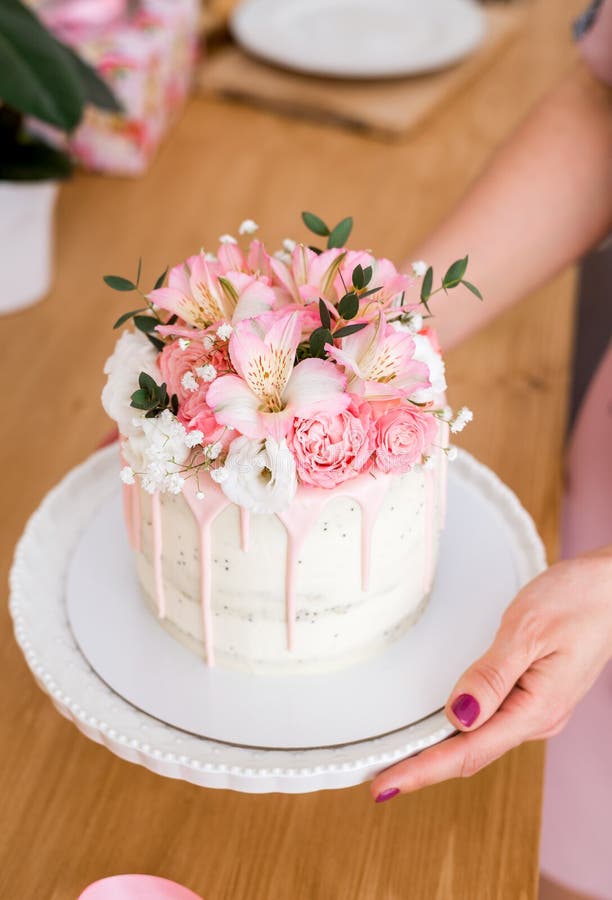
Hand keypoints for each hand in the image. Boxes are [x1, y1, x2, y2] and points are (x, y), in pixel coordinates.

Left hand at [371, 546, 611, 802]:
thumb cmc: (577, 600)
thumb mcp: (526, 631)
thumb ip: (491, 676)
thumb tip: (457, 717)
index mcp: (536, 710)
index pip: (468, 753)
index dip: (422, 771)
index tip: (384, 785)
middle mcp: (537, 718)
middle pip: (471, 755)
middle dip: (424, 769)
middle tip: (379, 780)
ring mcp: (537, 709)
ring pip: (481, 741)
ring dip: (441, 754)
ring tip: (401, 763)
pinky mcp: (535, 696)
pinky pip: (492, 723)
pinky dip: (461, 733)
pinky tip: (442, 734)